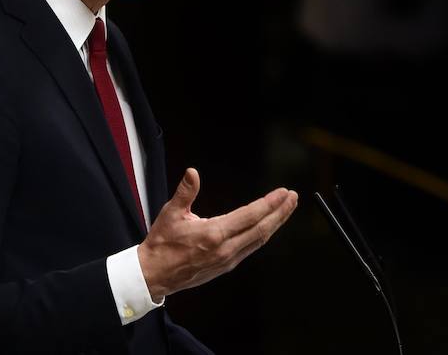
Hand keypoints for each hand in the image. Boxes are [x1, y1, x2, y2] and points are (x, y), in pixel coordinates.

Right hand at [137, 168, 297, 302]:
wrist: (154, 275)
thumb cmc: (162, 243)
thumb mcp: (171, 214)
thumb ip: (185, 192)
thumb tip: (193, 172)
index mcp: (213, 234)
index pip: (250, 216)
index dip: (269, 204)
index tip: (283, 192)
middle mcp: (225, 249)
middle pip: (261, 229)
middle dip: (281, 212)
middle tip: (293, 197)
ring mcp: (228, 260)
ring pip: (259, 239)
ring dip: (276, 223)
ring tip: (287, 208)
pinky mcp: (226, 266)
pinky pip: (251, 247)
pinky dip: (263, 234)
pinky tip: (269, 226)